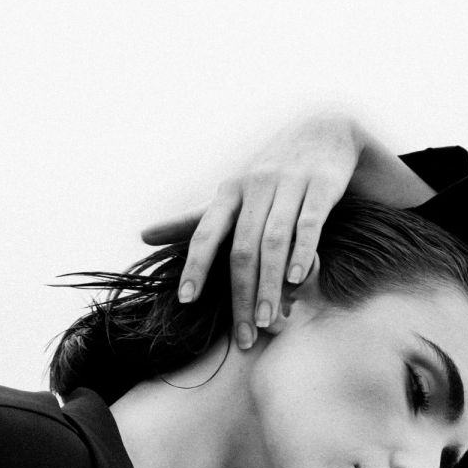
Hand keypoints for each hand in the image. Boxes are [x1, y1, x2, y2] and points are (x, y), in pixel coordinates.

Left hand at [140, 111, 364, 348]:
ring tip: (266, 321)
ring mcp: (290, 184)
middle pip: (242, 248)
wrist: (324, 130)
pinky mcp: (322, 185)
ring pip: (274, 241)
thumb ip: (192, 221)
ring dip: (269, 285)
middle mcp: (256, 185)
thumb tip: (143, 236)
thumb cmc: (270, 174)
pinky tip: (296, 281)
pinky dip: (302, 252)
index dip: (196, 266)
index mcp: (230, 192)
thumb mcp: (230, 194)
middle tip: (243, 337)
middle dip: (241, 295)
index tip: (187, 300)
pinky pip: (310, 223)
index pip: (206, 232)